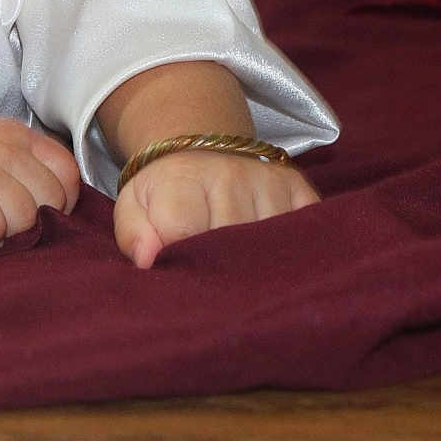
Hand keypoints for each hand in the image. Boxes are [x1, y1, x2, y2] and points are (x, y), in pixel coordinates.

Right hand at [0, 118, 79, 245]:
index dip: (61, 200)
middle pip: (50, 199)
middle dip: (36, 221)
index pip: (67, 172)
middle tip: (11, 224)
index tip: (41, 212)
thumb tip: (64, 209)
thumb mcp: (0, 148)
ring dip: (10, 233)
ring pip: (24, 217)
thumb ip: (34, 167)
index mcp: (19, 135)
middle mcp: (3, 148)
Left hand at [113, 149, 318, 268]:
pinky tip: (274, 268)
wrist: (203, 147)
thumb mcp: (134, 204)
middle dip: (218, 274)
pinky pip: (307, 237)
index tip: (177, 279)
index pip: (182, 229)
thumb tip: (148, 260)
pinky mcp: (302, 192)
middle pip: (230, 244)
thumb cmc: (166, 190)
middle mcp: (232, 177)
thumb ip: (132, 233)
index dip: (178, 261)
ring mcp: (270, 184)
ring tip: (240, 280)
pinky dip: (293, 259)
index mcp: (183, 178)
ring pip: (269, 247)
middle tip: (211, 293)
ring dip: (257, 270)